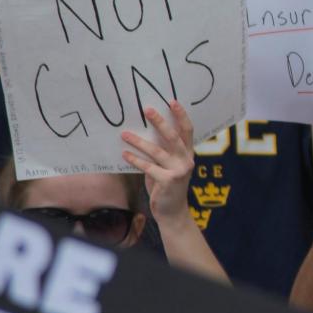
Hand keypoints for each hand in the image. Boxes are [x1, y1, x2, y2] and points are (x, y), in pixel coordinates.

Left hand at [122, 102, 196, 222]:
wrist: (172, 212)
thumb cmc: (167, 186)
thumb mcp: (169, 166)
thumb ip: (163, 152)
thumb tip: (144, 133)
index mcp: (188, 153)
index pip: (187, 130)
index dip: (181, 115)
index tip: (171, 101)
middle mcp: (186, 160)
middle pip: (173, 136)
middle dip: (160, 122)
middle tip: (147, 110)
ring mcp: (179, 170)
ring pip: (157, 151)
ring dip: (139, 141)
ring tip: (124, 134)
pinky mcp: (168, 181)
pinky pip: (148, 167)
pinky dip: (135, 160)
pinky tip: (124, 154)